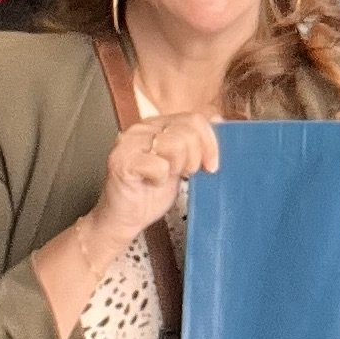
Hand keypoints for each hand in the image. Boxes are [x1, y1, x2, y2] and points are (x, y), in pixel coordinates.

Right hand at [88, 111, 222, 256]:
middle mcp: (141, 128)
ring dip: (177, 168)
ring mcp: (128, 143)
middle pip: (188, 131)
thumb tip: (218, 120)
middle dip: (194, 158)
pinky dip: (160, 180)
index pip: (194, 119)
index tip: (211, 165)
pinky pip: (159, 166)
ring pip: (175, 145)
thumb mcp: (182, 164)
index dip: (209, 142)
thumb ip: (196, 142)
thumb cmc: (150, 193)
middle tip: (184, 174)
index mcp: (156, 124)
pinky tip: (150, 183)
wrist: (124, 219)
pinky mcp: (121, 161)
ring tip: (164, 177)